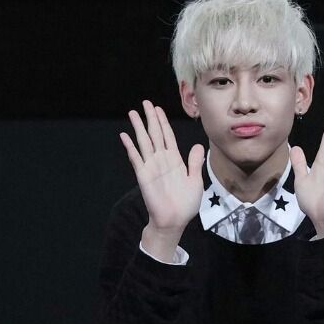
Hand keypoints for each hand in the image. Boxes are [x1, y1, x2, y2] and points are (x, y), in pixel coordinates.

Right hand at [120, 101, 204, 258]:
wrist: (175, 221)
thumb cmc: (186, 204)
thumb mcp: (195, 181)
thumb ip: (194, 163)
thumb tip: (198, 146)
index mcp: (175, 160)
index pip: (168, 136)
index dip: (163, 122)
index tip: (158, 109)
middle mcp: (162, 160)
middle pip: (155, 134)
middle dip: (150, 118)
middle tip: (145, 102)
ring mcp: (151, 166)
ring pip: (144, 142)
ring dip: (138, 127)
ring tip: (132, 112)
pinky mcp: (143, 175)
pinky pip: (136, 158)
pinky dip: (130, 147)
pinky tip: (125, 136)